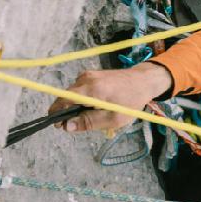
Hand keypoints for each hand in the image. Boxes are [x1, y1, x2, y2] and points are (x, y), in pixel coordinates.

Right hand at [51, 62, 172, 132]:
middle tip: (84, 122)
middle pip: (67, 97)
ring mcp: (87, 75)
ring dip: (79, 106)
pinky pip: (81, 90)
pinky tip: (98, 103)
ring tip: (97, 112)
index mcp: (90, 89)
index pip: (63, 99)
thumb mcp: (112, 118)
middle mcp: (85, 79)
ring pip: (74, 95)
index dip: (57, 113)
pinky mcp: (91, 74)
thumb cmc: (131, 102)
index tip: (58, 125)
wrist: (143, 82)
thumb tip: (67, 126)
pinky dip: (85, 99)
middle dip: (71, 111)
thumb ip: (89, 122)